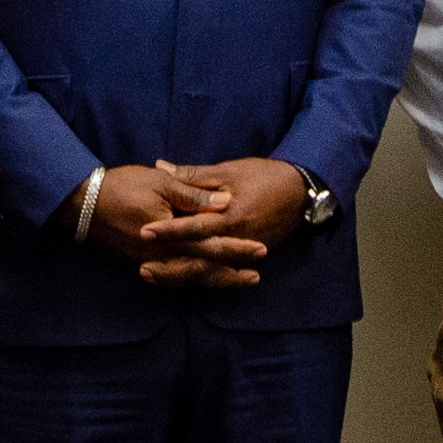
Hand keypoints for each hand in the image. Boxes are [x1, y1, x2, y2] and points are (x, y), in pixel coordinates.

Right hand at [62, 164, 265, 286]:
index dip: (238, 248)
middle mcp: (162, 256)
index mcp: (172, 235)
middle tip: (255, 276)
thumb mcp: (162, 183)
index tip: (261, 250)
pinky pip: (171, 277)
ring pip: (188, 277)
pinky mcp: (139, 262)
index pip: (212, 245)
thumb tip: (225, 202)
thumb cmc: (122, 187)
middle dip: (230, 273)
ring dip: (213, 280)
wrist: (80, 204)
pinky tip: (200, 280)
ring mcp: (149, 262)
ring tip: (236, 281)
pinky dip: (189, 280)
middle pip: (203, 269)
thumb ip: (194, 195)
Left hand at [132, 159, 307, 286]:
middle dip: (170, 267)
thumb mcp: (228, 171)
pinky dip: (197, 275)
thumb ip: (194, 175)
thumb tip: (161, 167)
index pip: (194, 227)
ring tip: (152, 275)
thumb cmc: (263, 176)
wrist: (299, 192)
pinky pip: (218, 271)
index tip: (144, 232)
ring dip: (179, 275)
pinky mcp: (246, 257)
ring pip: (207, 272)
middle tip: (142, 269)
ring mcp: (242, 252)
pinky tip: (176, 275)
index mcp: (230, 216)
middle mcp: (236, 239)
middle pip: (199, 260)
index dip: (168, 230)